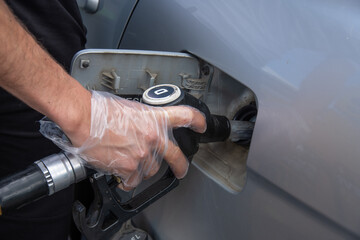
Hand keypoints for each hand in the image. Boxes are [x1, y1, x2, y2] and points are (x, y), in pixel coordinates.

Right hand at [41, 91, 205, 189]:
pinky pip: (133, 181)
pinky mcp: (129, 168)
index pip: (185, 116)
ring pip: (150, 170)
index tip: (201, 125)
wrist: (83, 118)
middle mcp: (152, 137)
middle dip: (181, 166)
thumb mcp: (129, 108)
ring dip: (142, 169)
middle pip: (176, 156)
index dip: (197, 121)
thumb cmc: (100, 109)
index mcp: (154, 118)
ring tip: (129, 163)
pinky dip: (128, 180)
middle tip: (182, 170)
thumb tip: (141, 130)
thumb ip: (142, 121)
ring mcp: (142, 154)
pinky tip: (121, 174)